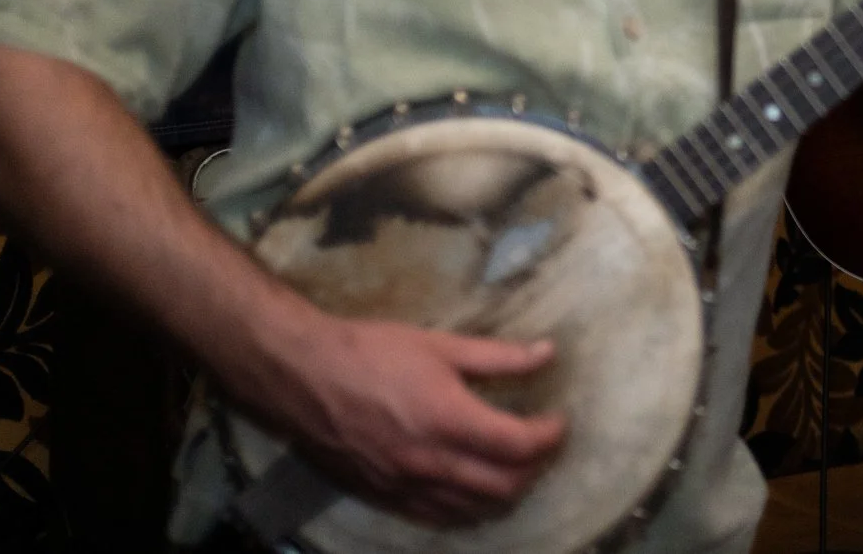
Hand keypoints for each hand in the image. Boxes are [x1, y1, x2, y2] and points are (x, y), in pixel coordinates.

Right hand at [252, 316, 566, 525]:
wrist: (303, 377)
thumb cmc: (371, 352)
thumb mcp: (440, 345)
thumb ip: (498, 356)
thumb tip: (547, 352)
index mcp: (449, 419)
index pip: (519, 445)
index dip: (549, 436)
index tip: (559, 421)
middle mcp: (431, 462)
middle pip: (505, 485)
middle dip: (534, 467)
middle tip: (541, 442)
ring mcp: (406, 485)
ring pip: (474, 508)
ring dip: (505, 491)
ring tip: (515, 464)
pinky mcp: (385, 496)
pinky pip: (439, 517)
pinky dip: (467, 508)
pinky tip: (475, 490)